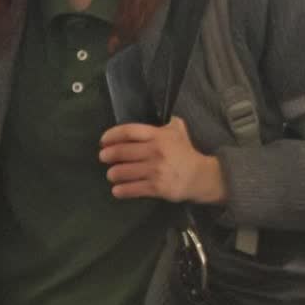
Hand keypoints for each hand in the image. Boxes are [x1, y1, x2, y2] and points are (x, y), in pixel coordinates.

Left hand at [99, 117, 225, 203]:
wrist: (200, 176)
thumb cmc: (185, 152)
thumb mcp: (178, 130)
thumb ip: (165, 122)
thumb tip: (155, 113)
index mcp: (157, 136)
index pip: (128, 132)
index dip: (111, 135)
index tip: (103, 141)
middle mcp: (154, 151)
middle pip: (122, 152)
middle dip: (107, 155)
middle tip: (103, 157)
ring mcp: (155, 170)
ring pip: (123, 172)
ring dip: (113, 173)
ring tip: (111, 174)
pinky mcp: (156, 188)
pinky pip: (132, 189)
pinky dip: (121, 190)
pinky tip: (117, 190)